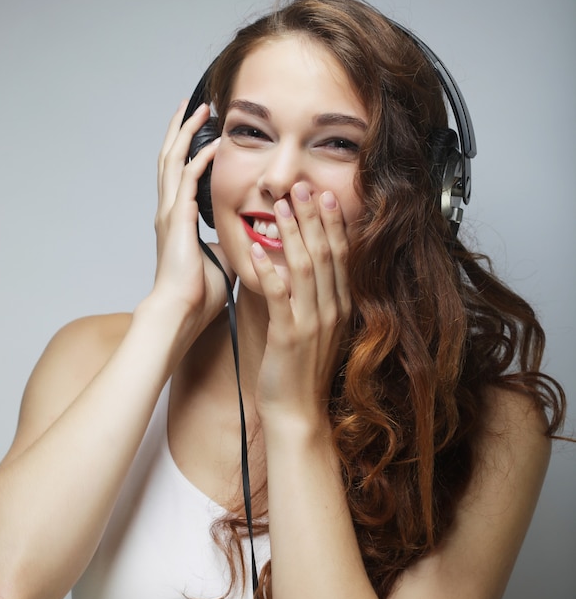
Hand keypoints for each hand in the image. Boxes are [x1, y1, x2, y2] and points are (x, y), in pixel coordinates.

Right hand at [153, 101, 232, 327]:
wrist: (182, 310)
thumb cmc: (198, 293)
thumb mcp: (219, 259)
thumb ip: (227, 242)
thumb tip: (245, 237)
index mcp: (177, 219)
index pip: (180, 173)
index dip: (188, 149)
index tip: (202, 131)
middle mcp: (169, 209)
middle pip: (170, 157)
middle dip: (181, 129)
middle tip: (193, 105)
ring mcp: (170, 212)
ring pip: (173, 160)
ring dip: (186, 133)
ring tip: (200, 108)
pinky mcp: (178, 218)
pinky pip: (189, 179)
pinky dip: (201, 159)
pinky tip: (216, 144)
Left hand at [251, 183, 351, 429]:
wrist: (298, 410)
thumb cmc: (304, 369)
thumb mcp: (320, 329)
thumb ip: (318, 298)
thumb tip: (309, 267)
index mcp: (340, 306)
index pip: (341, 255)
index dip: (332, 223)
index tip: (323, 196)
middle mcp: (331, 310)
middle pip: (325, 253)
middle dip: (313, 217)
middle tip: (302, 187)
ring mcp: (312, 323)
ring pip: (305, 267)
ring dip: (292, 234)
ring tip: (281, 207)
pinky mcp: (289, 336)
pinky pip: (279, 297)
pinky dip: (269, 272)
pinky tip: (256, 252)